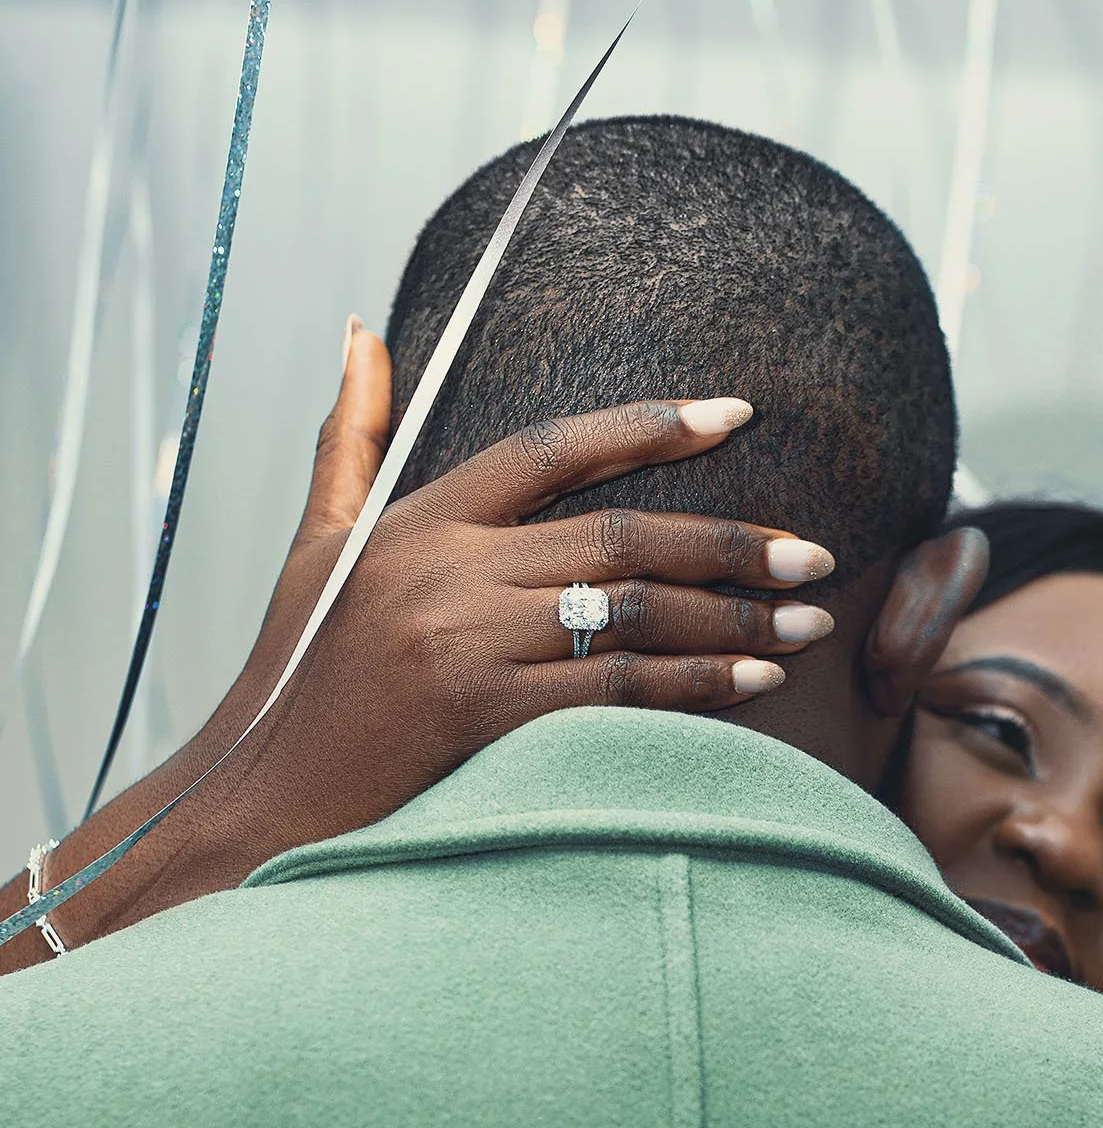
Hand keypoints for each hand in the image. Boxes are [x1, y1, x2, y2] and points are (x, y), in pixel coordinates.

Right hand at [199, 320, 837, 874]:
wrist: (262, 794)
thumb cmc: (297, 674)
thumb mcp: (316, 545)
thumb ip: (350, 439)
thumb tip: (361, 332)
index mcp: (418, 521)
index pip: (551, 449)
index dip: (648, 427)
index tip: (736, 415)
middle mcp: (446, 571)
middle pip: (618, 536)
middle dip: (731, 545)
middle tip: (816, 557)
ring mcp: (464, 643)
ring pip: (630, 613)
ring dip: (733, 620)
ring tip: (809, 626)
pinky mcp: (483, 717)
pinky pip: (615, 690)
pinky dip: (695, 685)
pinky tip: (756, 684)